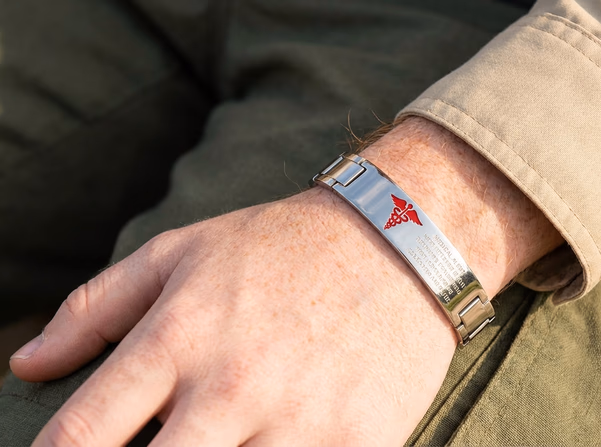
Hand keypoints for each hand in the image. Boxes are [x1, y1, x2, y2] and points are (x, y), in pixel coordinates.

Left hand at [10, 118, 561, 445]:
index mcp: (179, 337)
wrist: (399, 238)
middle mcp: (232, 384)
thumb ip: (96, 307)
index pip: (80, 437)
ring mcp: (299, 421)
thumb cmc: (282, 245)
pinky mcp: (358, 443)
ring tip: (224, 445)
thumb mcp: (183, 251)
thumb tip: (26, 364)